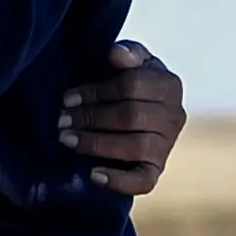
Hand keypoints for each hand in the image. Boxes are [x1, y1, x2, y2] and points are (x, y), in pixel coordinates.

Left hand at [58, 40, 185, 193]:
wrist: (131, 111)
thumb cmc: (124, 83)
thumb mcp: (128, 62)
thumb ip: (127, 54)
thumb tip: (116, 53)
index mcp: (169, 85)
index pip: (133, 86)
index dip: (97, 92)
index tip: (67, 98)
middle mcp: (175, 116)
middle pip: (132, 116)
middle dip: (91, 118)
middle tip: (61, 121)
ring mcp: (167, 145)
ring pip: (135, 147)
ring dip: (96, 143)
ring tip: (67, 140)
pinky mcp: (156, 170)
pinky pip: (144, 181)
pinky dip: (119, 181)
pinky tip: (92, 175)